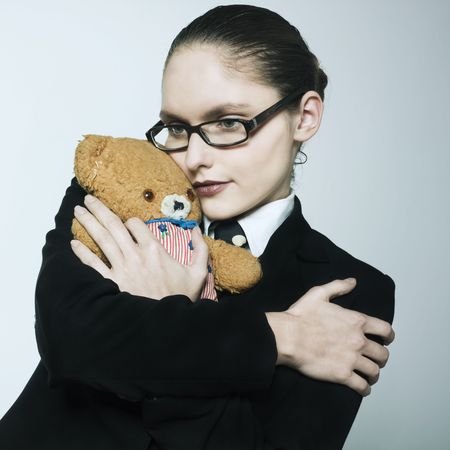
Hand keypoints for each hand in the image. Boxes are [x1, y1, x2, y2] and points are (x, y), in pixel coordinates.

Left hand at [70, 194, 208, 301]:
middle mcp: (135, 255)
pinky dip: (82, 253)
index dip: (130, 220)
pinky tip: (73, 243)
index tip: (127, 222)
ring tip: (77, 211)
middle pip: (114, 226)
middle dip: (99, 209)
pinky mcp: (111, 283)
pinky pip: (93, 265)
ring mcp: (121, 269)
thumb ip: (200, 249)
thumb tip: (196, 230)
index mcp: (155, 250)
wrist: (164, 323)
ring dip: (88, 223)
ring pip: (102, 240)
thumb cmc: (180, 297)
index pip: (136, 225)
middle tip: (88, 198)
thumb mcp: (198, 272)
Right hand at [266, 278, 394, 396]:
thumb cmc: (301, 316)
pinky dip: (365, 388)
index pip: (385, 330)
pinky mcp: (342, 375)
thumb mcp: (319, 293)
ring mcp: (352, 359)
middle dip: (381, 357)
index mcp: (356, 321)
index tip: (386, 339)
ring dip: (374, 374)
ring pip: (375, 371)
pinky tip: (362, 387)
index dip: (389, 336)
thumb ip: (338, 286)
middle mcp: (358, 341)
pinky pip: (362, 386)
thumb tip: (352, 282)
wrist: (288, 337)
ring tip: (370, 375)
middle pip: (383, 354)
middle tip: (375, 359)